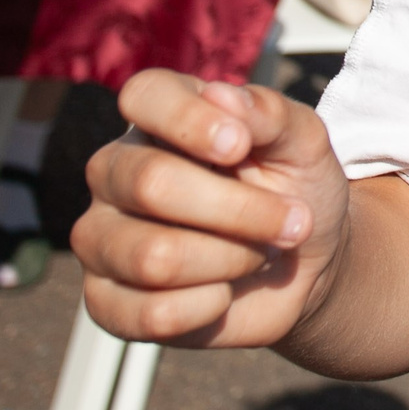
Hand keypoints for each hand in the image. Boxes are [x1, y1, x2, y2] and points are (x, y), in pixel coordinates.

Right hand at [72, 69, 348, 347]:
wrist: (305, 264)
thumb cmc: (297, 189)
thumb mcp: (304, 143)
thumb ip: (271, 113)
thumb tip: (222, 96)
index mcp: (158, 120)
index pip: (143, 96)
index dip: (190, 119)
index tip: (240, 146)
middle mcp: (116, 173)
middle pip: (152, 184)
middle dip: (241, 211)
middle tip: (291, 220)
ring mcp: (102, 238)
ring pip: (153, 257)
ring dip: (232, 260)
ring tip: (257, 253)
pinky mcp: (106, 302)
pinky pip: (149, 313)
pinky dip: (208, 306)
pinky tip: (224, 292)